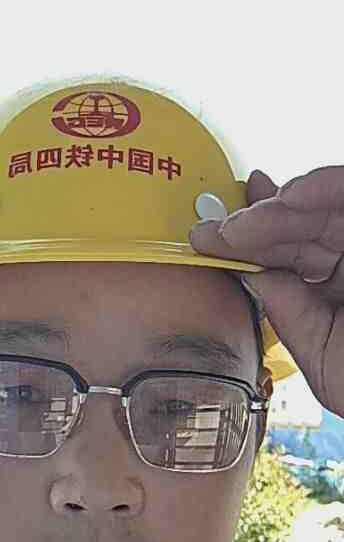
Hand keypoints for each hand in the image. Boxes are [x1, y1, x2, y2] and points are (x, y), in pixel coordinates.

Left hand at [190, 166, 343, 416]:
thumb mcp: (321, 354)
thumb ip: (288, 312)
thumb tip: (249, 273)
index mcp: (338, 289)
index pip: (290, 257)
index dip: (250, 244)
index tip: (210, 239)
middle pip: (301, 226)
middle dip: (255, 226)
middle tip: (217, 231)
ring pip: (325, 203)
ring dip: (281, 206)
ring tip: (246, 220)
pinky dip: (324, 186)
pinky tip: (288, 198)